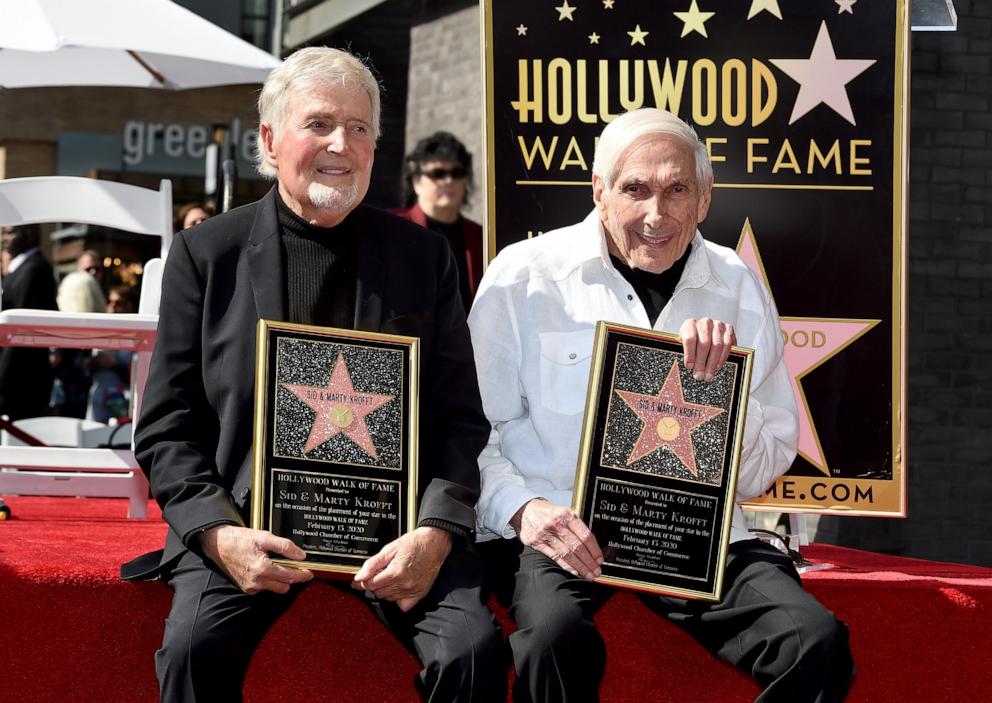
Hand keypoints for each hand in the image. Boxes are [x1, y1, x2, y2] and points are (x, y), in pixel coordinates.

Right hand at [198, 524, 313, 594]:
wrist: (218, 544)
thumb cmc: (239, 539)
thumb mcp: (265, 537)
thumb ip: (285, 546)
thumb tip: (300, 555)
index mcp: (263, 569)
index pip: (290, 577)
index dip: (302, 575)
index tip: (310, 573)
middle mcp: (257, 581)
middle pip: (284, 586)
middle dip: (292, 578)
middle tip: (296, 567)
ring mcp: (251, 586)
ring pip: (275, 588)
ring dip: (281, 580)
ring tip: (280, 565)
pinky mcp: (246, 587)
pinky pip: (264, 588)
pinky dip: (269, 581)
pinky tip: (267, 569)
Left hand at [351, 527, 452, 611]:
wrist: (434, 543)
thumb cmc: (414, 543)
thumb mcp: (389, 549)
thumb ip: (372, 564)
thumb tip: (359, 577)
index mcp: (395, 572)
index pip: (370, 584)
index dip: (363, 581)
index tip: (359, 580)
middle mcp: (404, 584)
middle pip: (378, 592)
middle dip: (374, 583)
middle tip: (379, 573)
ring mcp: (413, 591)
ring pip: (388, 598)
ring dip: (385, 590)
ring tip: (391, 576)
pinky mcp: (420, 594)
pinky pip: (402, 605)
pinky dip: (397, 599)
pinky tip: (398, 588)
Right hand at [511, 499, 602, 579]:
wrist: (524, 510)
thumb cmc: (547, 512)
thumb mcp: (563, 512)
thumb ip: (576, 526)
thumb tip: (591, 545)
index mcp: (566, 515)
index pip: (585, 535)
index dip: (594, 549)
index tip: (599, 559)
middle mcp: (556, 524)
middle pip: (577, 547)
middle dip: (589, 562)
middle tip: (596, 571)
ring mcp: (546, 534)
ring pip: (567, 554)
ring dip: (579, 567)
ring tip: (588, 575)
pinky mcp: (537, 543)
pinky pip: (555, 557)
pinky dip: (566, 566)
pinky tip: (574, 572)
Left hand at [679, 318, 735, 381]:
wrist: (705, 333)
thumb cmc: (692, 342)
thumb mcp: (683, 344)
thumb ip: (682, 351)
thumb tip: (687, 365)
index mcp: (690, 324)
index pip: (690, 338)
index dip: (689, 354)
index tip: (689, 366)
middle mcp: (704, 323)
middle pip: (704, 344)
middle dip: (701, 362)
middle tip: (699, 376)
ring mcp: (718, 325)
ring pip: (717, 345)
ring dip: (712, 363)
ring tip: (708, 375)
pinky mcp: (729, 329)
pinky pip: (727, 344)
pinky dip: (723, 357)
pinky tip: (718, 366)